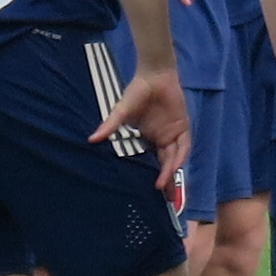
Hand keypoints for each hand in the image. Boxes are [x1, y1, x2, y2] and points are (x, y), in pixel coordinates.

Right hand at [99, 64, 191, 198]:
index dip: (151, 175)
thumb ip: (111, 126)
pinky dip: (179, 156)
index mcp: (148, 138)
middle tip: (164, 199)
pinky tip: (174, 167)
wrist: (154, 75)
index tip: (146, 190)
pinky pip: (183, 145)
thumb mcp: (122, 111)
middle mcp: (162, 139)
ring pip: (175, 157)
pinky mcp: (182, 126)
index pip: (151, 161)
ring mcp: (173, 133)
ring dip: (172, 172)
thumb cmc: (137, 92)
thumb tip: (92, 139)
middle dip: (166, 180)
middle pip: (165, 164)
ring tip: (166, 187)